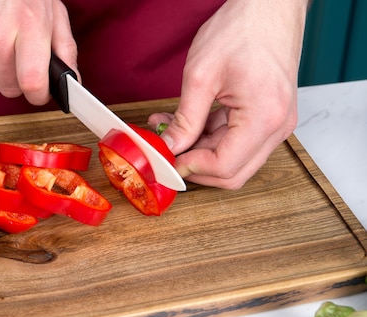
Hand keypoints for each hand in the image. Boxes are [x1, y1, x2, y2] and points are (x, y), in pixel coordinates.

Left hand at [148, 0, 308, 188]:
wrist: (269, 5)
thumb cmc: (242, 29)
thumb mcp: (201, 76)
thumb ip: (185, 119)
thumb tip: (171, 148)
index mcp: (264, 117)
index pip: (225, 166)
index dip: (190, 168)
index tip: (167, 160)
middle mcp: (277, 126)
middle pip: (233, 173)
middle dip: (195, 167)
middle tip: (167, 153)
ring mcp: (277, 123)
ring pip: (234, 160)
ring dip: (200, 151)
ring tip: (169, 130)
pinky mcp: (270, 116)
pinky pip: (238, 141)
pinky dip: (211, 138)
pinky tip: (187, 124)